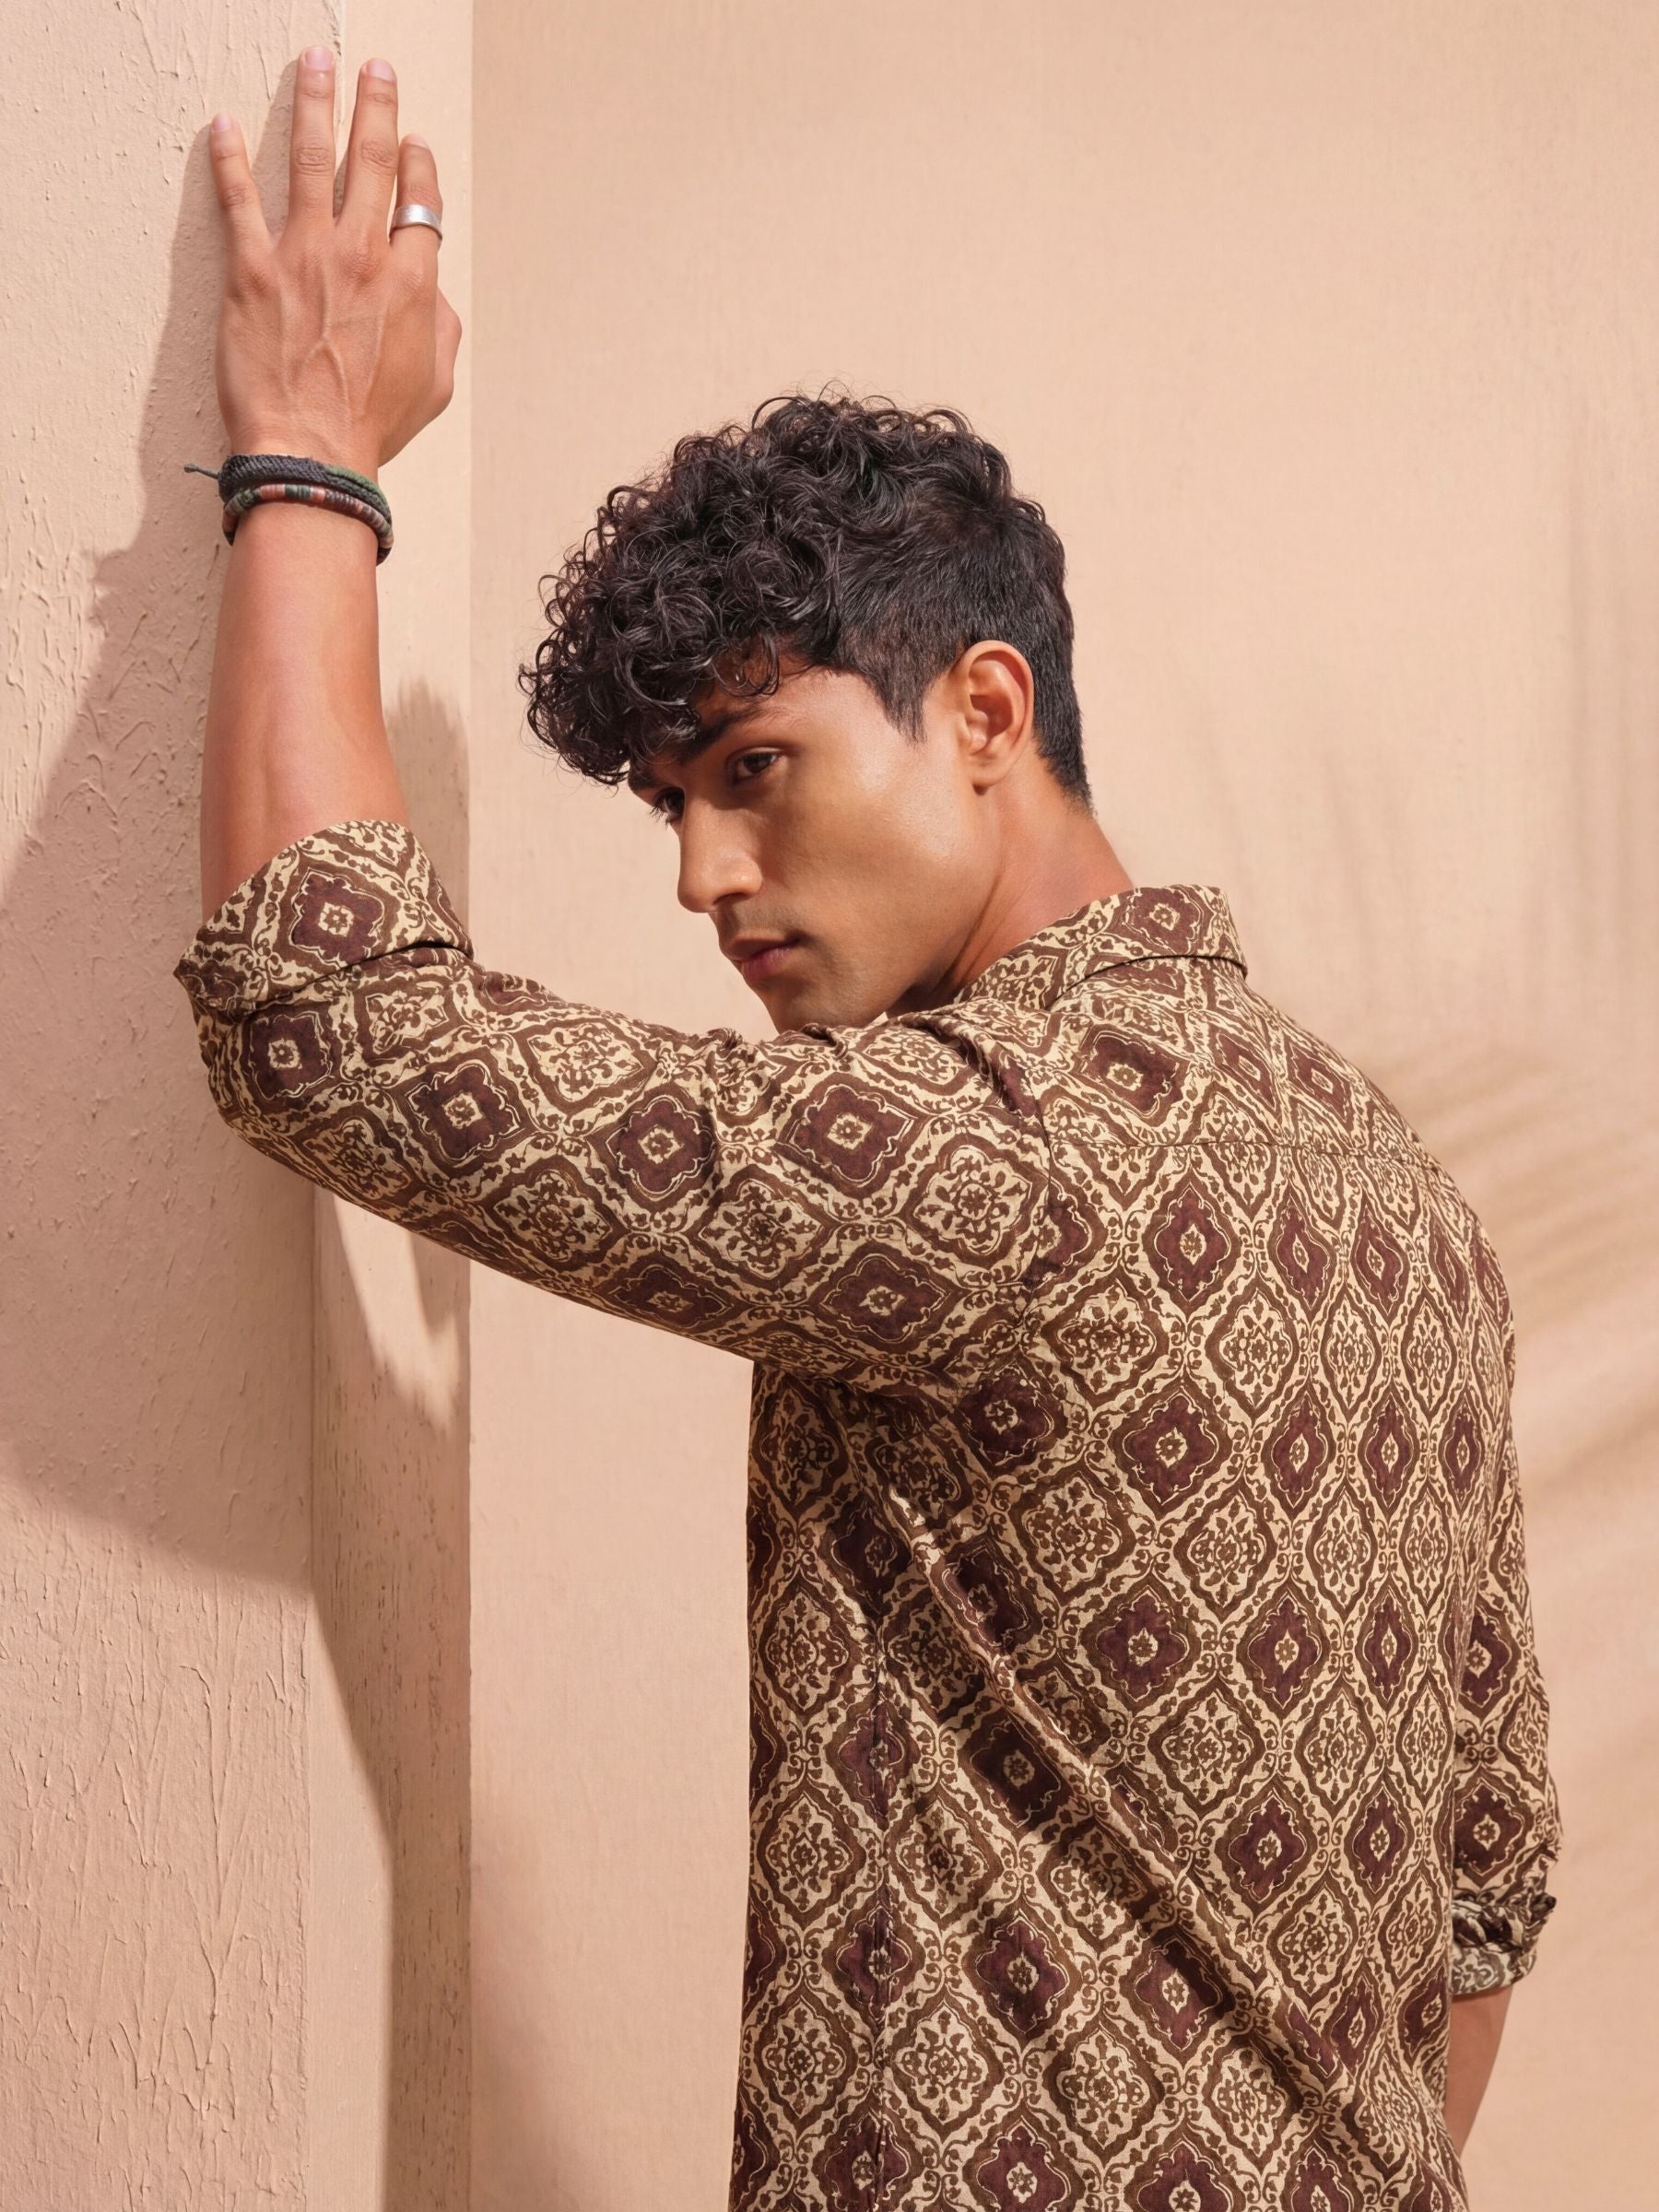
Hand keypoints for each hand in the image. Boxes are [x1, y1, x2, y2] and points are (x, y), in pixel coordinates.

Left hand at [206, 46, 461, 476]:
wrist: (313, 456)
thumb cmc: (372, 428)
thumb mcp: (434, 386)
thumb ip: (443, 329)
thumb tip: (435, 294)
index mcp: (412, 282)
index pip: (418, 201)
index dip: (416, 165)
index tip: (411, 144)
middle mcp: (363, 256)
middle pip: (374, 161)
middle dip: (376, 107)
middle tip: (375, 73)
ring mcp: (306, 257)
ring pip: (316, 160)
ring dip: (316, 103)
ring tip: (316, 65)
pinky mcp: (254, 271)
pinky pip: (240, 200)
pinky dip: (230, 158)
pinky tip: (223, 125)